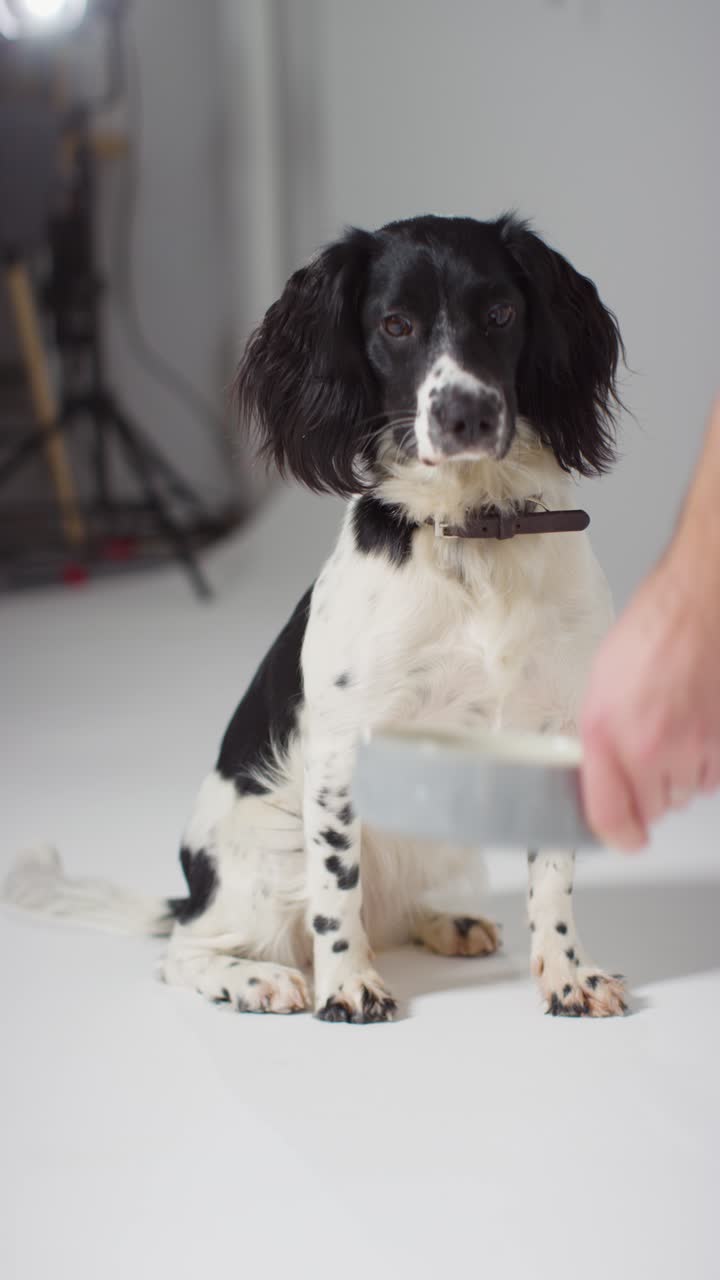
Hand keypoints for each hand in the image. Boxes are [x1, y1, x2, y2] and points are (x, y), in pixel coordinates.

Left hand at [580, 548, 719, 849]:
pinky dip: (706, 763)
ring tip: (674, 732)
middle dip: (649, 792)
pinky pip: (714, 776)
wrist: (697, 610)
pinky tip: (697, 730)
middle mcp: (649, 748)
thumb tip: (601, 776)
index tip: (623, 839)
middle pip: (654, 809)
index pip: (609, 815)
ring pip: (686, 794)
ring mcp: (692, 748)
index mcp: (606, 735)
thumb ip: (599, 741)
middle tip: (647, 755)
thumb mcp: (599, 690)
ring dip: (679, 776)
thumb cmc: (647, 637)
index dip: (616, 837)